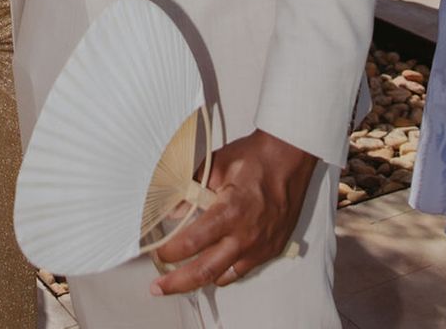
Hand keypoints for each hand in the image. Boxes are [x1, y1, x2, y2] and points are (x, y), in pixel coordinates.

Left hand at [151, 130, 315, 296]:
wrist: (289, 158)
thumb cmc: (253, 158)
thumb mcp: (216, 165)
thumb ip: (191, 187)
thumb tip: (172, 209)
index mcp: (230, 212)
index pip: (192, 242)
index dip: (170, 251)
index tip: (156, 253)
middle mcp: (246, 236)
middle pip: (205, 271)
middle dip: (177, 283)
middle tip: (157, 287)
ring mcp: (260, 247)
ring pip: (223, 277)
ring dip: (199, 281)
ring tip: (179, 279)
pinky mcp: (270, 250)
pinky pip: (242, 271)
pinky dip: (223, 273)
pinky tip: (211, 268)